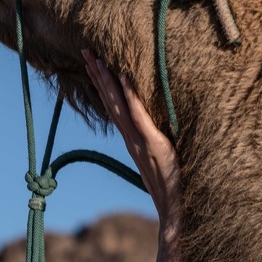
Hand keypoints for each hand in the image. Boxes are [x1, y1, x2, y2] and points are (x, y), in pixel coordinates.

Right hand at [84, 52, 180, 230]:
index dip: (102, 86)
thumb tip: (155, 145)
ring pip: (119, 106)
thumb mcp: (160, 165)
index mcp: (132, 142)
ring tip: (98, 58)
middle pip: (110, 102)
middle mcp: (131, 140)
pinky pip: (140, 117)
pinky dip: (132, 98)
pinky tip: (125, 78)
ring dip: (107, 81)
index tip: (94, 65)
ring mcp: (140, 142)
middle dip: (98, 75)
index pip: (113, 108)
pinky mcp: (154, 145)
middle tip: (87, 51)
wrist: (175, 210)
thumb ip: (153, 147)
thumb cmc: (172, 189)